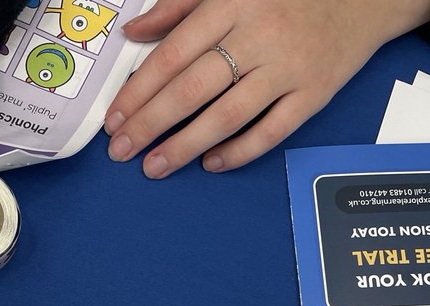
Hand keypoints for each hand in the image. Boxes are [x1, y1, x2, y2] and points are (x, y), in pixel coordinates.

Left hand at [104, 0, 429, 176]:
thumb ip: (180, 5)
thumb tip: (135, 32)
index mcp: (233, 3)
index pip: (173, 55)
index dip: (139, 91)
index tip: (115, 118)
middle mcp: (259, 35)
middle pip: (193, 90)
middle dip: (150, 125)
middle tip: (122, 150)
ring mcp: (288, 67)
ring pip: (227, 116)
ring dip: (185, 146)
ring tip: (156, 166)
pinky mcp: (314, 93)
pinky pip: (272, 131)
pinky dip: (239, 152)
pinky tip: (211, 163)